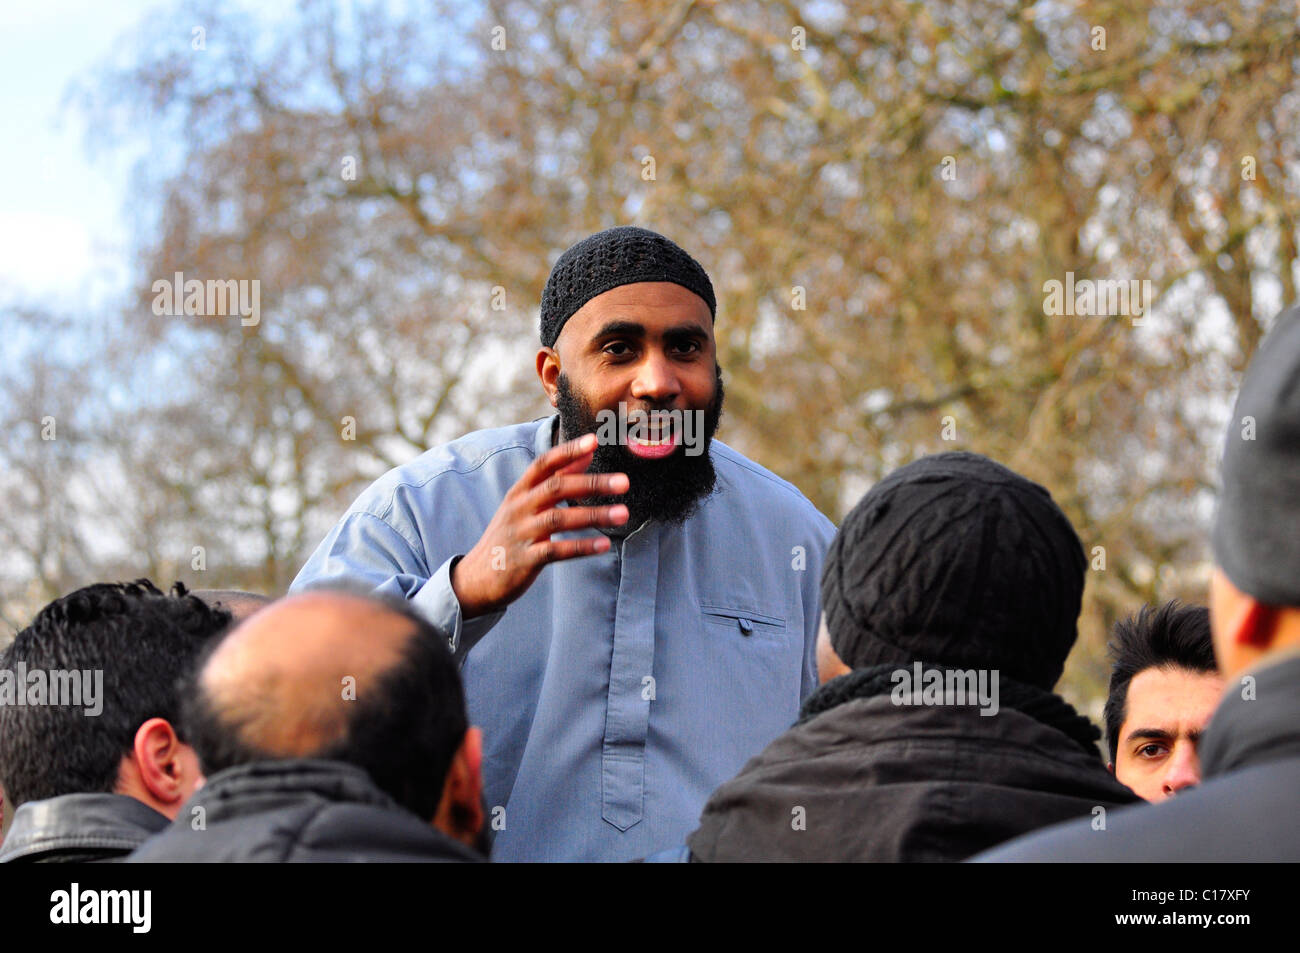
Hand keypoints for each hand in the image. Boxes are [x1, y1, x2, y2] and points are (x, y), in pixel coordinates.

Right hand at [451, 433, 628, 618]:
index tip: (594, 441)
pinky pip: (555, 551)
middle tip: (624, 482)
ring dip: (593, 515)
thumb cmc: (510, 534)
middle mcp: (519, 508)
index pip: (544, 464)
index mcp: (520, 491)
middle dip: (592, 483)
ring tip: (623, 513)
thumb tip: (588, 453)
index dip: (568, 451)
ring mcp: (521, 534)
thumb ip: (557, 477)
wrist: (476, 578)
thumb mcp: (526, 503)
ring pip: (559, 519)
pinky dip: (581, 547)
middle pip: (556, 488)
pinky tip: (604, 545)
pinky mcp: (525, 560)